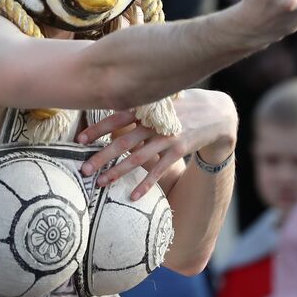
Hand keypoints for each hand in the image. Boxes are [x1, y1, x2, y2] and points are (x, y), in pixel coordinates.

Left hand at [76, 89, 237, 199]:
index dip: (98, 128)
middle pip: (123, 142)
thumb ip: (139, 109)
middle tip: (84, 168)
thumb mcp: (161, 101)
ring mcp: (167, 138)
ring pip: (137, 159)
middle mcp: (155, 123)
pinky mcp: (179, 151)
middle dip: (102, 156)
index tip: (80, 139)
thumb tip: (112, 116)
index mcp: (148, 108)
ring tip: (101, 182)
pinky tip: (133, 195)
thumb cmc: (182, 107)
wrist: (217, 114)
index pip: (117, 118)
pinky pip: (159, 171)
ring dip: (118, 172)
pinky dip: (145, 184)